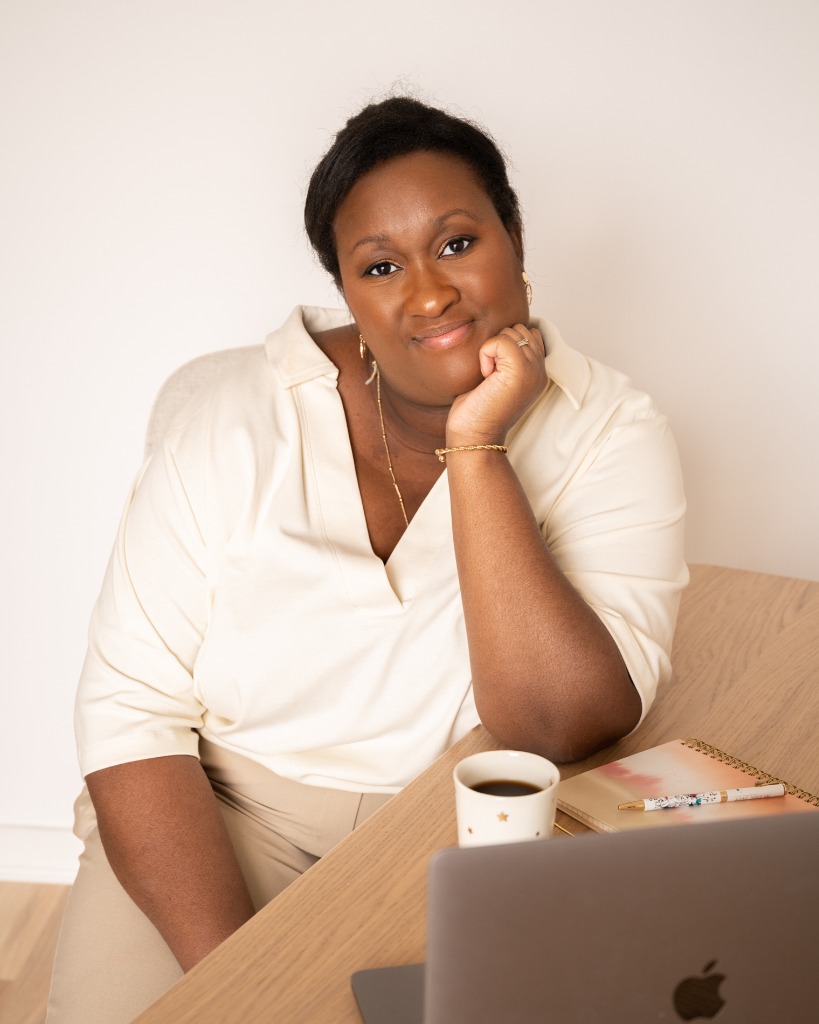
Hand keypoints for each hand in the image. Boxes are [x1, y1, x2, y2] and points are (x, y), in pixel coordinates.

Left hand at [445, 323, 546, 445]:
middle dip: (499, 343)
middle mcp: (539, 371)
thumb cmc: (476, 409)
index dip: (507, 342)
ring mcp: (533, 370)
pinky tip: (486, 376)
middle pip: (520, 329)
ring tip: (489, 376)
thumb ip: (505, 356)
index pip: (531, 334)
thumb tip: (500, 332)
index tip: (494, 368)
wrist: (474, 435)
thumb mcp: (495, 377)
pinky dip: (485, 353)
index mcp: (537, 373)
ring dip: (492, 349)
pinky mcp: (520, 370)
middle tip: (490, 374)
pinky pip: (500, 340)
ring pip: (511, 332)